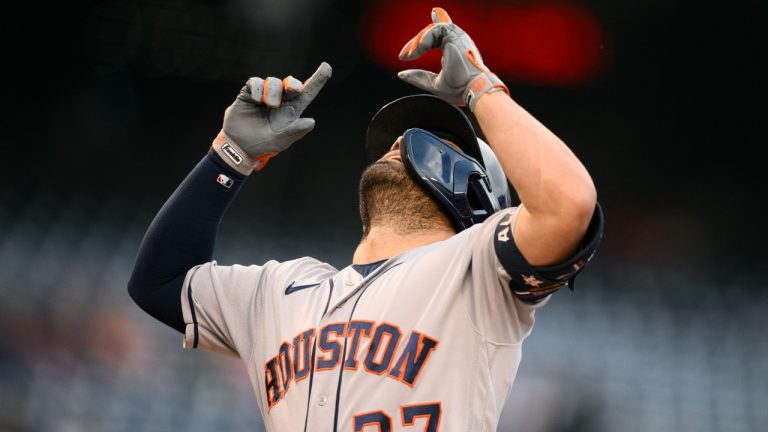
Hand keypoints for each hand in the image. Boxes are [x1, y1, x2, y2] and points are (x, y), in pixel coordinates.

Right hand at [213, 62, 331, 173]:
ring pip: (272, 81)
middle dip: (293, 83)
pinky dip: (257, 89)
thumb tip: (312, 121)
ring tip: (269, 105)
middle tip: (293, 90)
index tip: (327, 67)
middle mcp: (281, 99)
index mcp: (292, 110)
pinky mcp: (249, 93)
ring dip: (273, 91)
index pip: (308, 92)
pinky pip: (255, 82)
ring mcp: (265, 95)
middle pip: (291, 83)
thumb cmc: (263, 145)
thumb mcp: (281, 140)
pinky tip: (256, 100)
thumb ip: (295, 131)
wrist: (239, 146)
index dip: (318, 79)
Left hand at [398, 8, 507, 110]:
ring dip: (417, 43)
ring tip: (408, 55)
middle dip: (417, 42)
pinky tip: (415, 52)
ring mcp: (457, 37)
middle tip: (403, 55)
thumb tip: (401, 73)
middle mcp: (457, 41)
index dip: (439, 20)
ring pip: (432, 30)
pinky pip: (434, 30)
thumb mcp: (433, 83)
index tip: (434, 12)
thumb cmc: (458, 90)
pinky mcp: (454, 35)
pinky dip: (422, 41)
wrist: (471, 90)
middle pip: (434, 32)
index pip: (446, 32)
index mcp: (455, 50)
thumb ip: (418, 77)